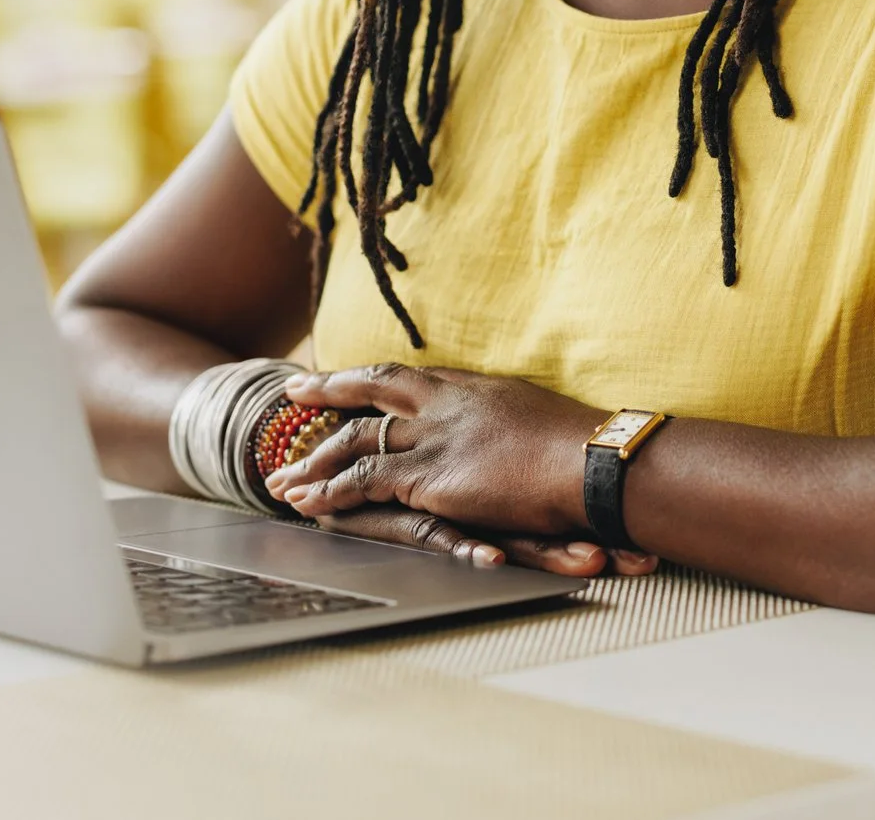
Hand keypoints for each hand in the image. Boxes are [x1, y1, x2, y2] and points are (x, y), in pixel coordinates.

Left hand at [266, 364, 657, 576]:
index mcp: (473, 387)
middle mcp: (445, 403)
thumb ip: (510, 420)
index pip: (409, 375)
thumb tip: (509, 430)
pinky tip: (306, 500)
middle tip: (292, 393)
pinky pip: (362, 482)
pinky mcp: (427, 477)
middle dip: (328, 391)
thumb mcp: (540, 417)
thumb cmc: (583, 448)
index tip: (346, 374)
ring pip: (357, 439)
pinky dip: (330, 490)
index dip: (372, 376)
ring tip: (282, 472)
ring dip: (316, 458)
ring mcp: (433, 437)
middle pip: (373, 388)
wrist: (593, 464)